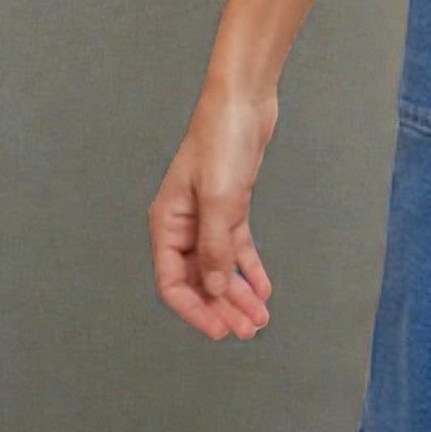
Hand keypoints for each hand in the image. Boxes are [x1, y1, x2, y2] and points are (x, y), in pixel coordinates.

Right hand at [148, 82, 277, 340]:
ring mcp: (207, 216)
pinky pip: (236, 248)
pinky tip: (263, 288)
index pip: (172, 283)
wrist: (243, 100)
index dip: (196, 310)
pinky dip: (249, 269)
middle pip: (199, 280)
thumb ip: (215, 248)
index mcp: (167, 223)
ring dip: (239, 293)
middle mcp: (182, 224)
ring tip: (260, 318)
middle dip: (223, 308)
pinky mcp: (230, 206)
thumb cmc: (222, 142)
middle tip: (249, 331)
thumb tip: (215, 291)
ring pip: (220, 267)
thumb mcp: (220, 199)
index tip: (221, 330)